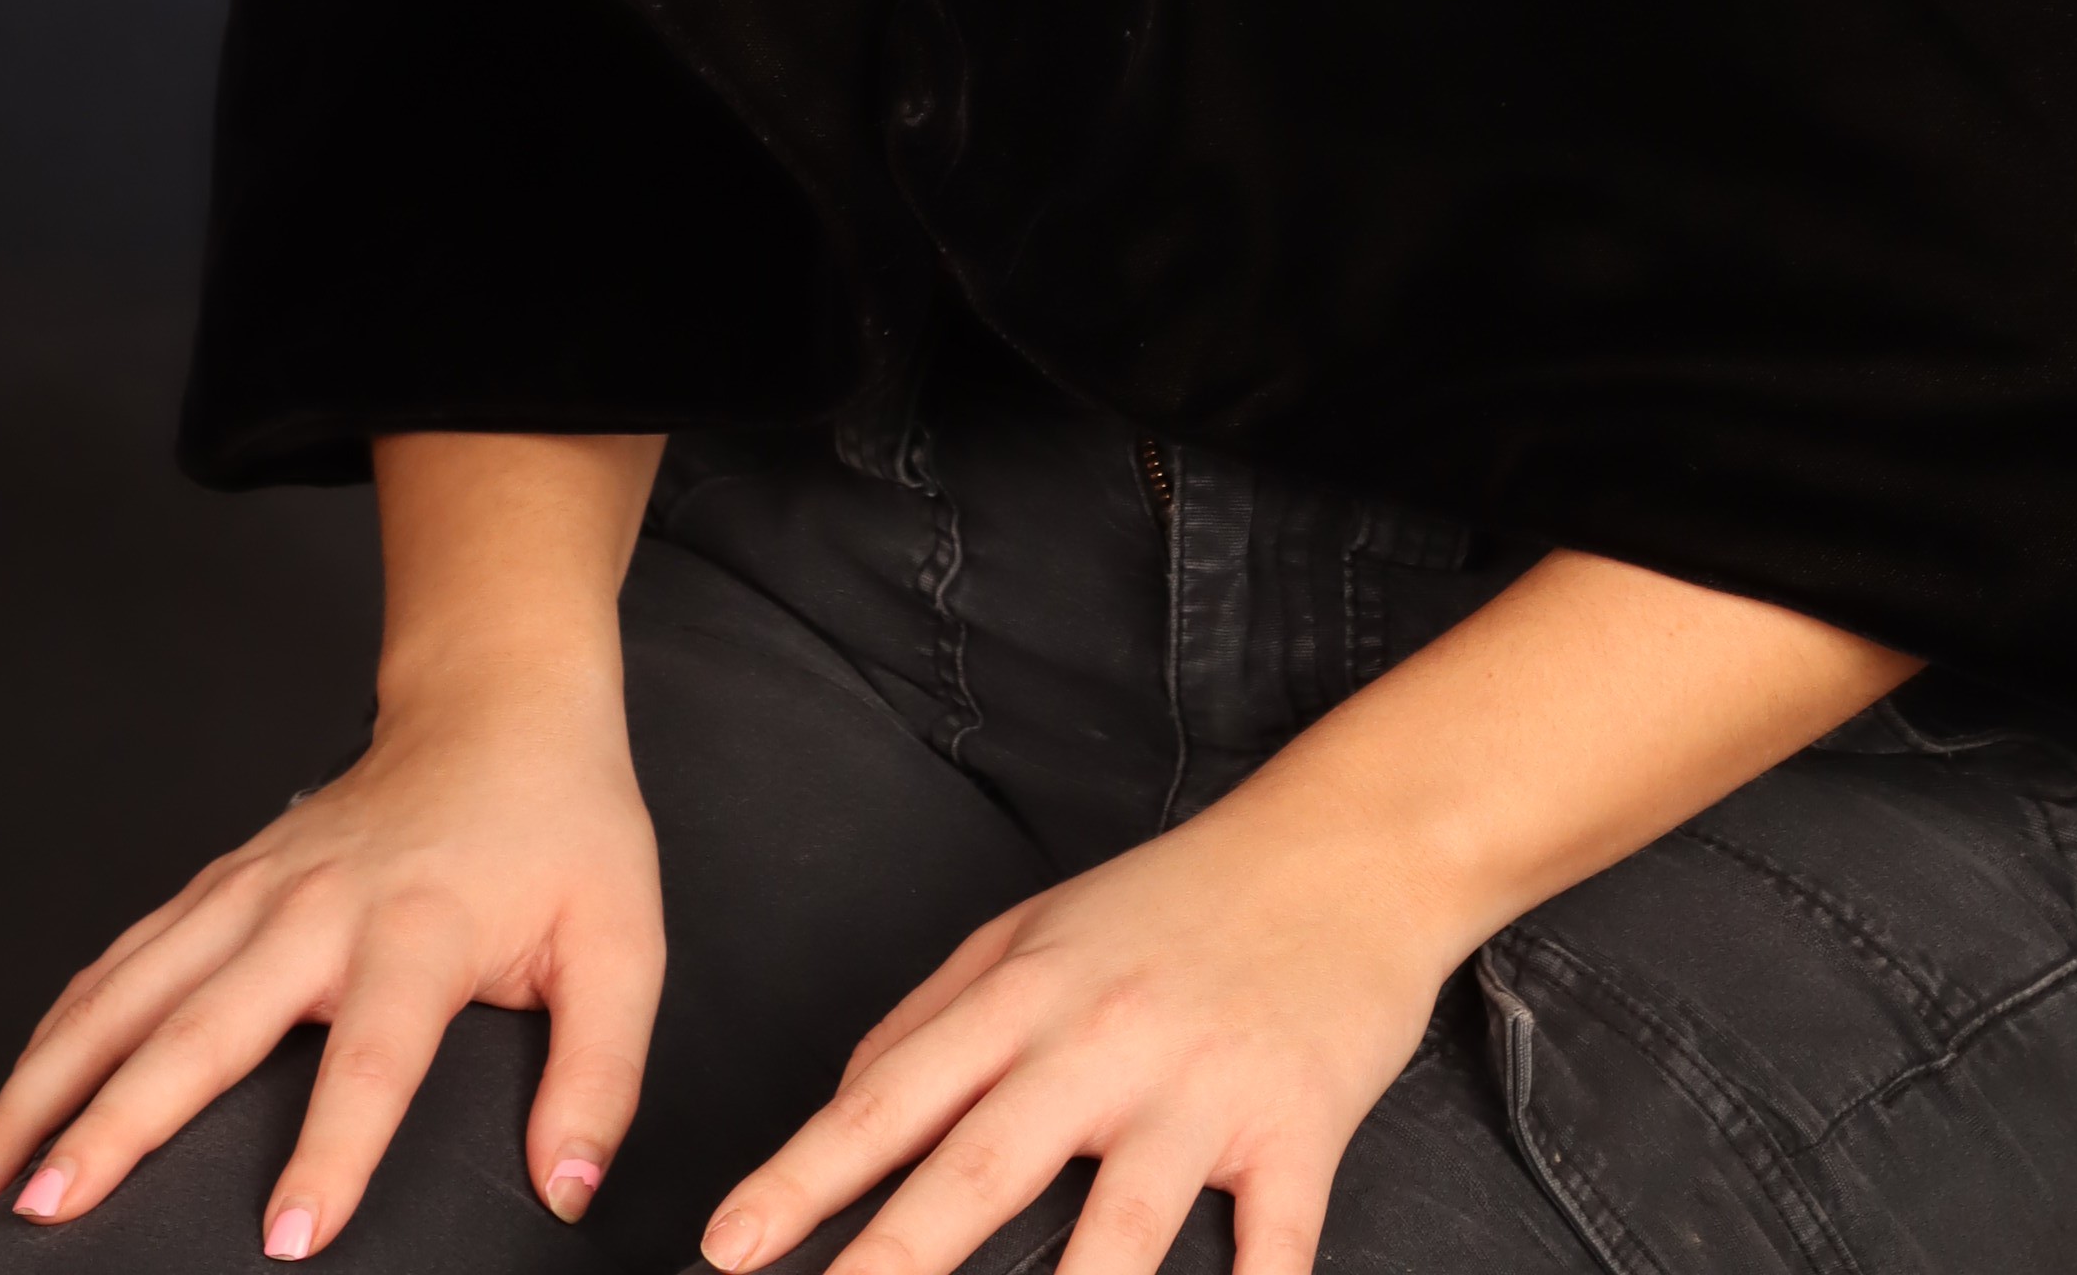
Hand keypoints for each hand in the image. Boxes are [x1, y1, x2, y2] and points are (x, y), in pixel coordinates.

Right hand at [0, 670, 663, 1253]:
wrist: (499, 704)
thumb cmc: (563, 831)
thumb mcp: (623, 941)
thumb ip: (602, 1070)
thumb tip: (569, 1190)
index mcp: (422, 927)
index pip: (373, 1054)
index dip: (334, 1148)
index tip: (287, 1238)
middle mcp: (319, 906)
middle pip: (205, 1024)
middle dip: (121, 1124)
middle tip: (52, 1214)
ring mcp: (252, 889)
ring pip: (126, 992)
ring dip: (45, 1085)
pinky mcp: (217, 886)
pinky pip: (118, 963)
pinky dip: (53, 1033)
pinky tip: (6, 1104)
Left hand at [698, 783, 1453, 1274]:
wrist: (1349, 844)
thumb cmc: (1178, 899)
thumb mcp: (1037, 928)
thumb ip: (934, 1015)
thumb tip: (842, 1110)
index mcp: (1030, 992)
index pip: (893, 1095)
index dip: (804, 1174)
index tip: (728, 1245)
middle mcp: (1102, 1042)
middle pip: (982, 1170)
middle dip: (894, 1263)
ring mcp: (1201, 1091)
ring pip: (1120, 1232)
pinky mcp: (1297, 1127)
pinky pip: (1271, 1248)